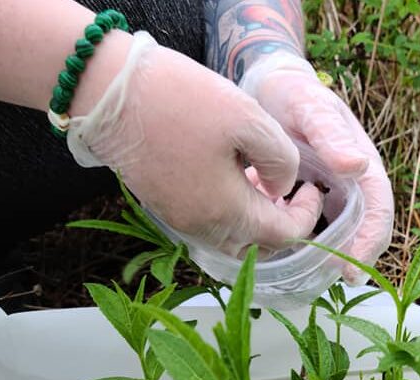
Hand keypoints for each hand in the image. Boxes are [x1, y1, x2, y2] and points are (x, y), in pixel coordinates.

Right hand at [67, 32, 322, 255]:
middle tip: (291, 190)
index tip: (312, 187)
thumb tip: (282, 188)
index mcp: (227, 213)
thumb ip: (281, 161)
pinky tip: (232, 177)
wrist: (108, 91)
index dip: (306, 215)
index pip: (284, 236)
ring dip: (254, 221)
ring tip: (261, 180)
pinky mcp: (163, 206)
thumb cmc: (182, 100)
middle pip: (257, 249)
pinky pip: (207, 226)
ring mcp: (179, 221)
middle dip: (281, 224)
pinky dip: (229, 214)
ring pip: (231, 241)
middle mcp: (202, 229)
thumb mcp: (250, 120)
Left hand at [240, 53, 394, 283]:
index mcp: (363, 167)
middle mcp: (351, 186)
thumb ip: (331, 135)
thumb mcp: (311, 108)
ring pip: (334, 235)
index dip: (369, 242)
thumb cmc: (293, 93)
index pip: (378, 211)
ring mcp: (330, 195)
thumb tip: (357, 165)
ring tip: (298, 274)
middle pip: (360, 232)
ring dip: (320, 255)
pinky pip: (307, 229)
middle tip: (324, 283)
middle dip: (347, 259)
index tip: (352, 269)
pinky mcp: (305, 201)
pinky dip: (295, 241)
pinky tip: (274, 247)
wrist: (267, 87)